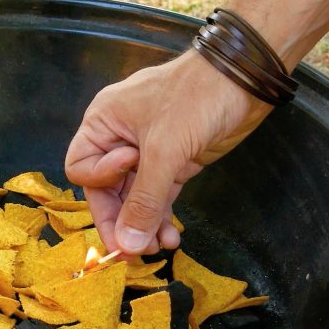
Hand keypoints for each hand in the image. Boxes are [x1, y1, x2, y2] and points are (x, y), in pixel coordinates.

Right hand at [65, 51, 271, 255]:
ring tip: (158, 248)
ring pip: (134, 198)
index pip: (82, 168)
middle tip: (135, 251)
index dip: (101, 181)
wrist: (246, 77)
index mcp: (103, 123)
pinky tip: (171, 238)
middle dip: (121, 220)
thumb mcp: (164, 150)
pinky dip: (161, 217)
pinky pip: (158, 196)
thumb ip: (144, 200)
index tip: (132, 169)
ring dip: (143, 224)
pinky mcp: (173, 162)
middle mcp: (118, 139)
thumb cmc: (196, 98)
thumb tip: (127, 244)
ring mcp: (147, 152)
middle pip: (107, 190)